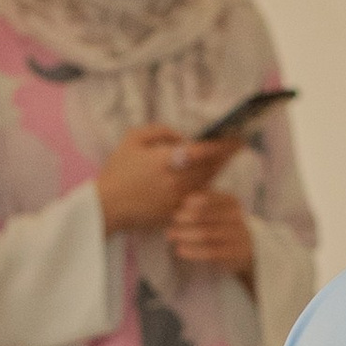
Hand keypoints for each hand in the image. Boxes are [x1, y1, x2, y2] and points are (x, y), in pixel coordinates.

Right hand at [94, 123, 222, 235]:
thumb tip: (182, 137)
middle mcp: (175, 181)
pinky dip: (207, 188)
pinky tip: (211, 179)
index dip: (221, 144)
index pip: (202, 151)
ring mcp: (176, 200)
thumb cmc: (116, 171)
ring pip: (206, 183)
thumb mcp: (132, 139)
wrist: (106, 207)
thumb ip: (160, 131)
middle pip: (210, 167)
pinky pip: (197, 199)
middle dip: (225, 155)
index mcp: (165, 161)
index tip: (234, 136)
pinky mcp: (174, 213)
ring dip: (219, 170)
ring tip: (227, 159)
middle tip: (239, 145)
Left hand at [165, 184, 255, 280]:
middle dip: (189, 217)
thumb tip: (173, 191)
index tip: (182, 202)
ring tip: (169, 235)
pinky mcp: (233, 254)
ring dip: (187, 234)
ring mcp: (237, 236)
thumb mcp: (216, 207)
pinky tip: (179, 250)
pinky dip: (194, 251)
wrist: (246, 246)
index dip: (198, 200)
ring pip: (209, 234)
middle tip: (173, 218)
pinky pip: (211, 252)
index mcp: (231, 201)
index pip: (214, 198)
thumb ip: (199, 200)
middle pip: (210, 216)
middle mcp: (236, 217)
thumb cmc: (222, 222)